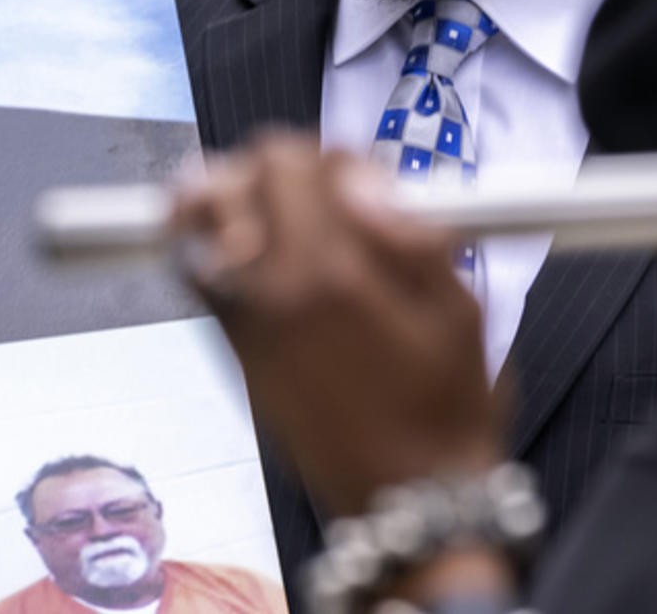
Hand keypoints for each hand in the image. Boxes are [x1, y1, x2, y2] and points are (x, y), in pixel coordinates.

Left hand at [170, 132, 502, 516]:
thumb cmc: (446, 408)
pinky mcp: (233, 351)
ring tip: (259, 205)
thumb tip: (360, 180)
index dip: (322, 154)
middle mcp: (271, 290)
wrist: (409, 501)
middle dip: (271, 169)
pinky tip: (242, 247)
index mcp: (331, 272)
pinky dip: (206, 245)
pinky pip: (195, 275)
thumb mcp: (461, 312)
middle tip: (312, 189)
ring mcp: (242, 321)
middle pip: (232, 180)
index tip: (356, 178)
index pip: (284, 162)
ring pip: (195, 225)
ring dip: (224, 199)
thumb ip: (412, 234)